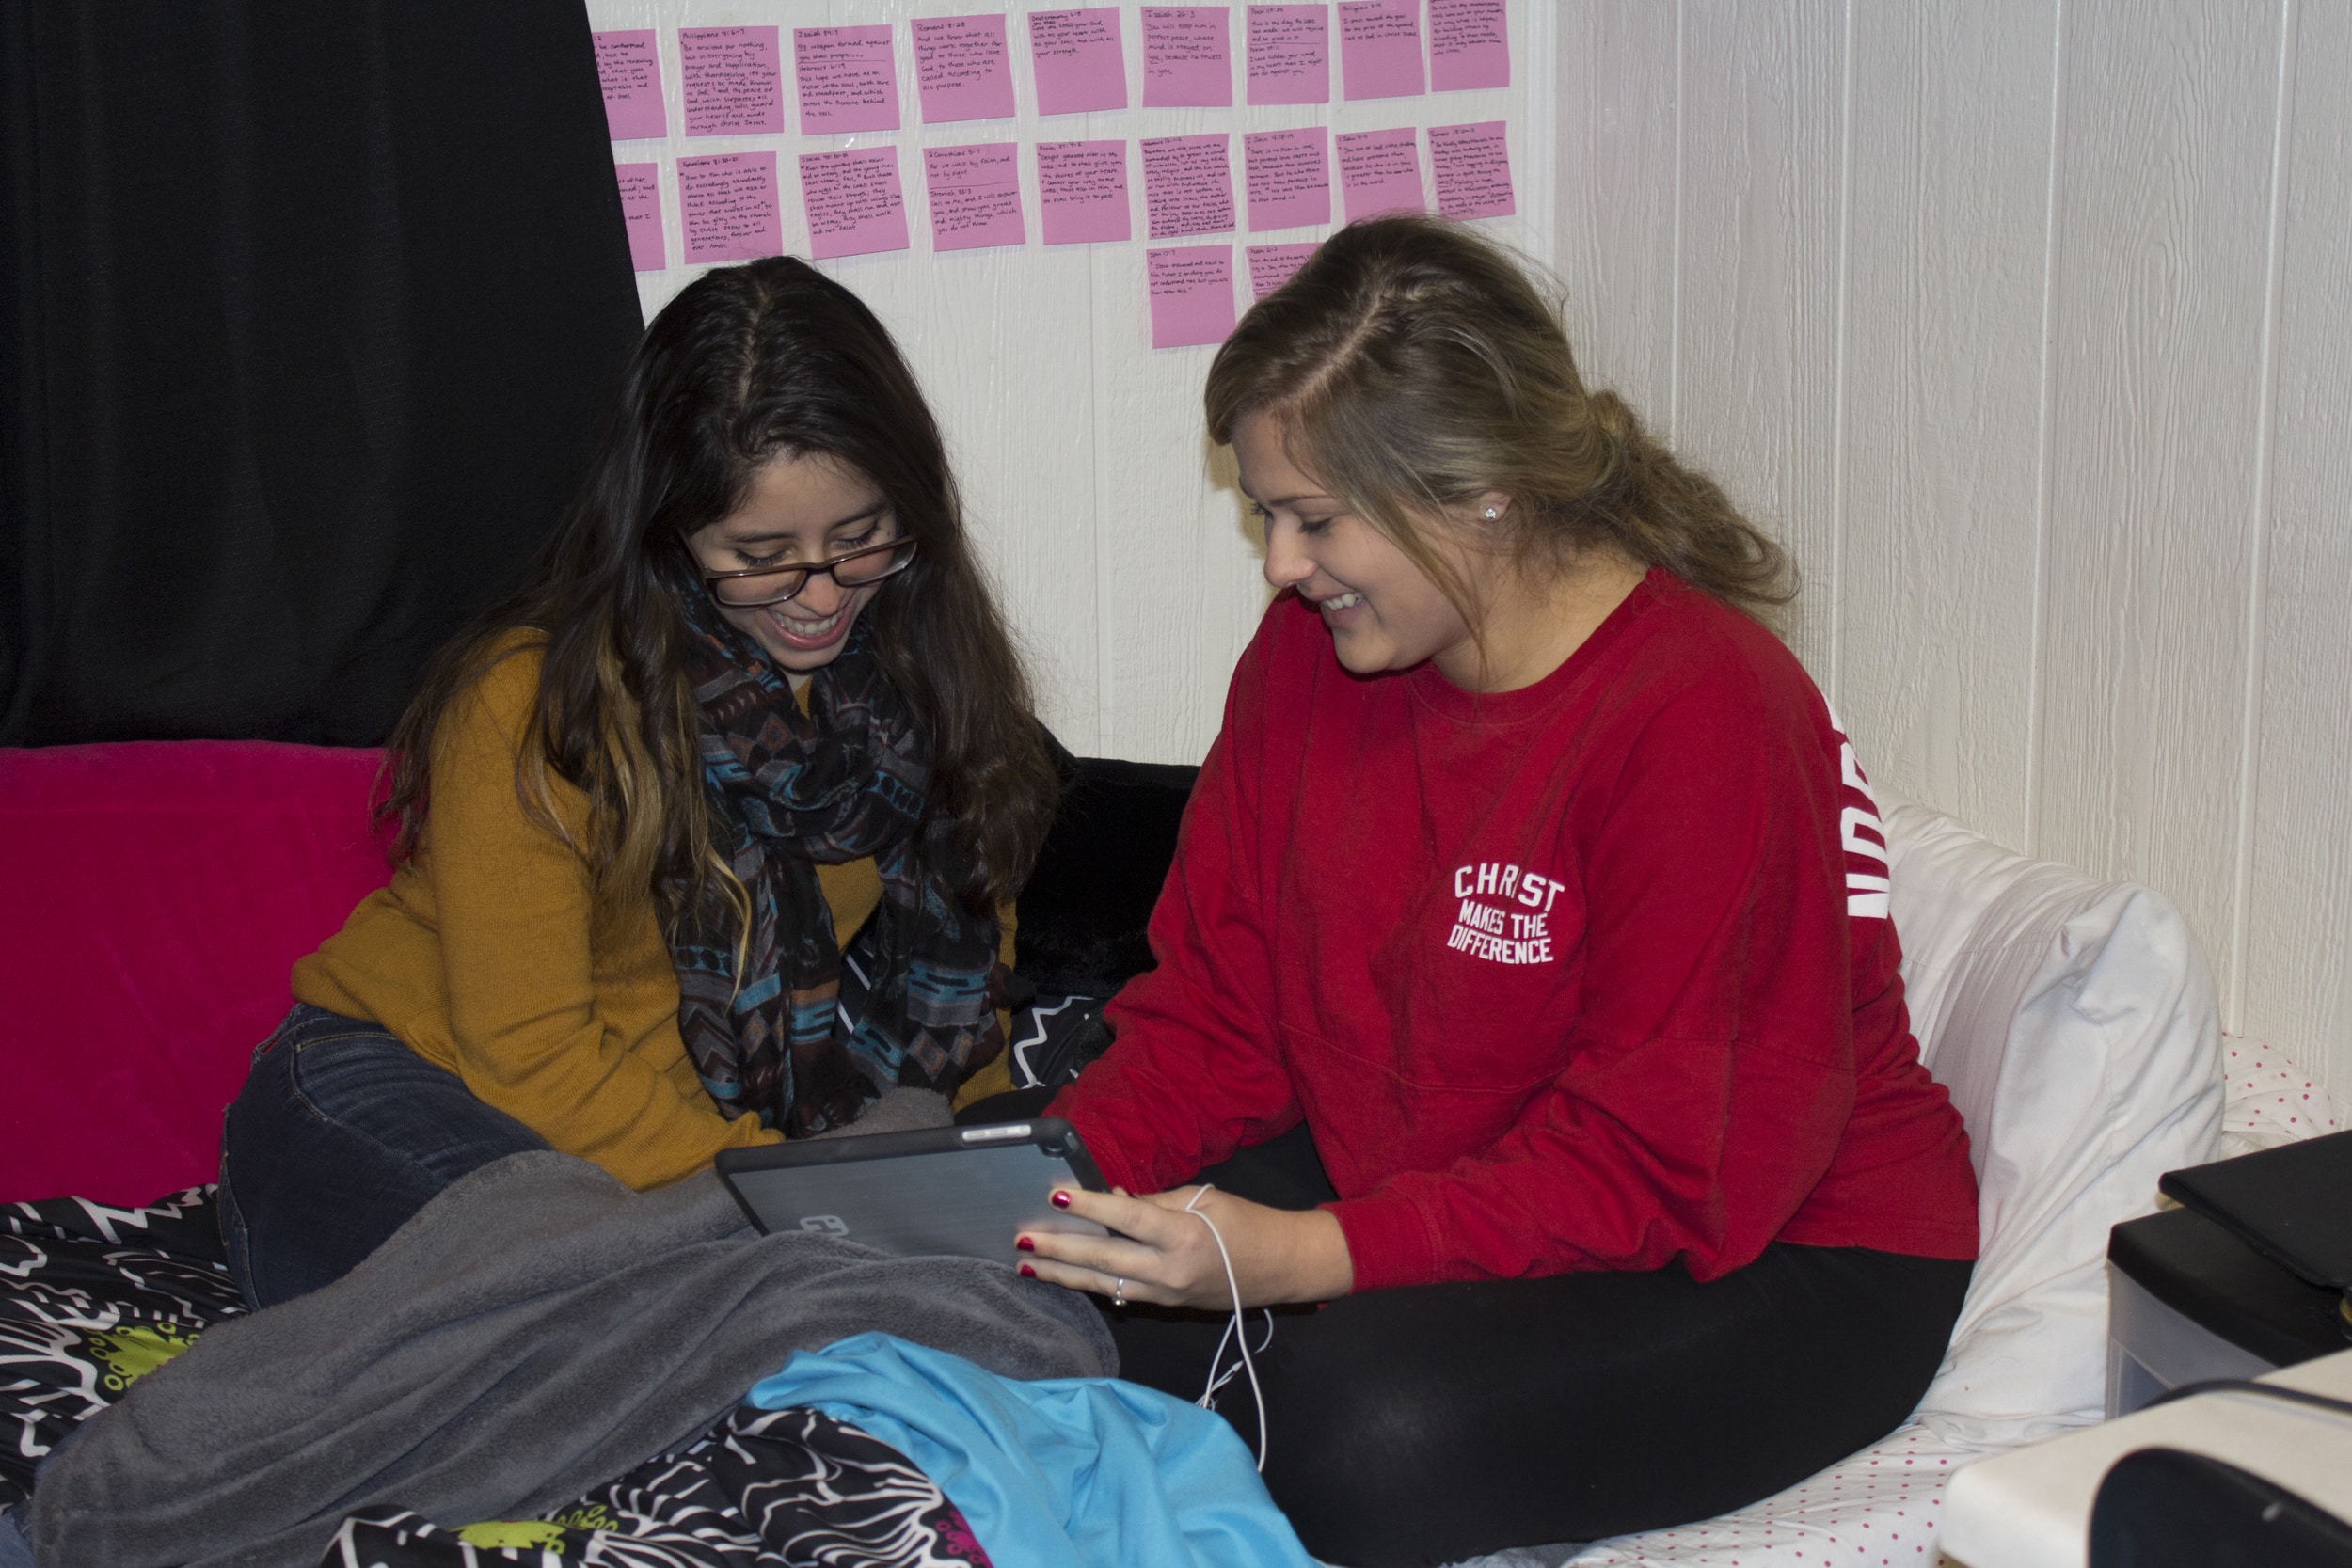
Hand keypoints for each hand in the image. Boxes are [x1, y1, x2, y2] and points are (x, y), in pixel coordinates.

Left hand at [1016, 1185, 1353, 1309]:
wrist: (1281, 1267)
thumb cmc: (1245, 1223)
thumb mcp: (1202, 1199)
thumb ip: (1152, 1201)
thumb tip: (1110, 1198)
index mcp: (1182, 1235)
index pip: (1126, 1218)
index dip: (1089, 1207)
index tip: (1054, 1196)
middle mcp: (1169, 1270)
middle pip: (1103, 1260)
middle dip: (1058, 1250)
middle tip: (1021, 1240)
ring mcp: (1165, 1295)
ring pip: (1103, 1284)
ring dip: (1062, 1275)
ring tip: (1026, 1266)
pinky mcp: (1164, 1306)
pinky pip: (1119, 1294)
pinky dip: (1088, 1284)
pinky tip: (1061, 1277)